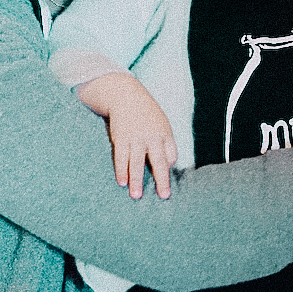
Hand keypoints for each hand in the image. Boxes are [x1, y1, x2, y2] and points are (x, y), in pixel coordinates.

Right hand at [76, 72, 177, 198]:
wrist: (125, 95)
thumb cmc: (147, 114)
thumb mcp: (162, 124)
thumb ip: (167, 144)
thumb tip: (170, 165)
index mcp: (164, 133)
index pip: (171, 154)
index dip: (170, 168)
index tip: (168, 183)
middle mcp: (151, 136)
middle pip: (158, 161)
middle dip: (161, 179)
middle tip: (163, 196)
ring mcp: (135, 137)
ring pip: (136, 162)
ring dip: (136, 180)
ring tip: (136, 195)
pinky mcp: (121, 138)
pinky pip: (121, 157)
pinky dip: (121, 170)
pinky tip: (121, 182)